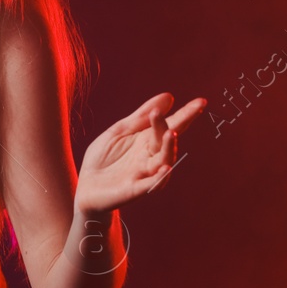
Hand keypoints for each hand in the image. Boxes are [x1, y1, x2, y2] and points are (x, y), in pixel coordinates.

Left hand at [74, 92, 206, 213]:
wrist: (85, 187)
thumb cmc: (104, 158)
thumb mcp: (120, 131)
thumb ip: (142, 115)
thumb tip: (169, 96)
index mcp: (147, 140)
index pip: (170, 125)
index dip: (186, 114)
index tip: (201, 102)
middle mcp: (151, 157)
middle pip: (167, 140)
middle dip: (176, 127)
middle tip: (178, 113)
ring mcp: (145, 174)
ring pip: (163, 161)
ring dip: (168, 148)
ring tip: (170, 133)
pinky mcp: (135, 190)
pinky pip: (150, 185)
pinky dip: (159, 178)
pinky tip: (165, 168)